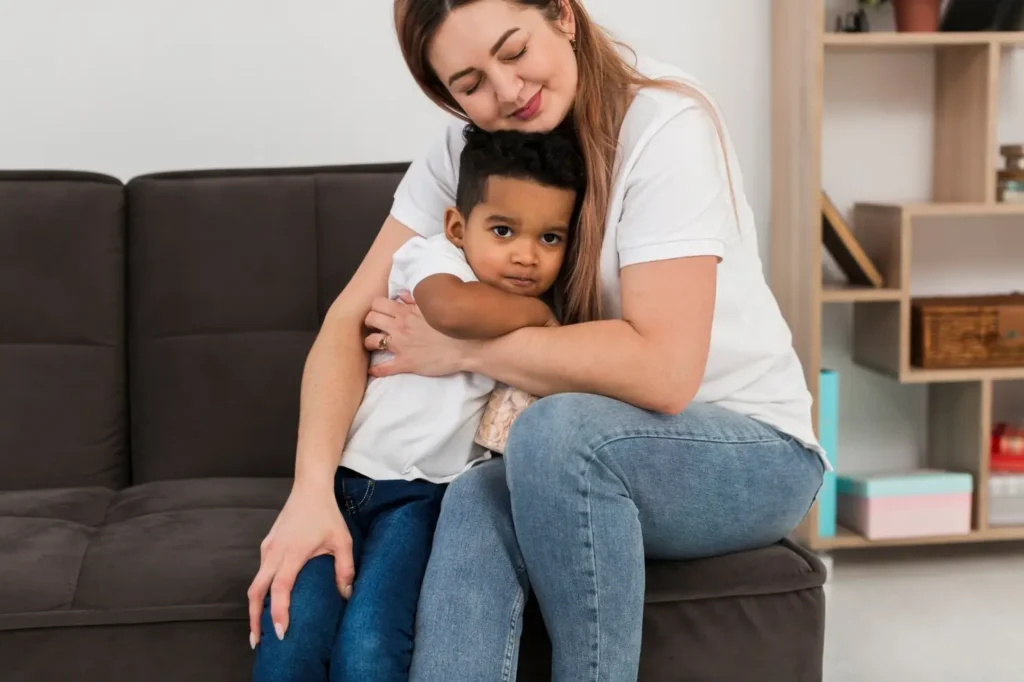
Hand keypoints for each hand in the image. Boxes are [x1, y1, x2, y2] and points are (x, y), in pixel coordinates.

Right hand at [247, 482, 353, 646]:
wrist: (309, 488)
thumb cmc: (327, 513)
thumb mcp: (342, 540)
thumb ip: (345, 569)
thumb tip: (346, 595)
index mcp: (292, 553)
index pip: (279, 589)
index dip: (277, 612)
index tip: (280, 632)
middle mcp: (274, 552)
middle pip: (255, 591)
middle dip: (254, 618)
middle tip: (258, 641)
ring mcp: (268, 547)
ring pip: (256, 582)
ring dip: (256, 604)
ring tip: (262, 626)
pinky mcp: (267, 544)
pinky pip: (260, 571)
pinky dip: (261, 589)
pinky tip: (269, 599)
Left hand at [364, 292, 469, 378]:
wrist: (467, 347)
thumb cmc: (452, 327)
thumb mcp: (433, 308)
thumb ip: (415, 300)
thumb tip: (401, 295)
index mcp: (406, 312)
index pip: (378, 303)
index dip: (376, 307)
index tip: (381, 312)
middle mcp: (399, 327)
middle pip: (370, 319)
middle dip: (370, 322)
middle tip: (376, 326)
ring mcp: (400, 346)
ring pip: (371, 341)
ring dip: (370, 342)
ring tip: (375, 344)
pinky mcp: (405, 363)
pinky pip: (383, 368)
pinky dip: (376, 370)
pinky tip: (373, 371)